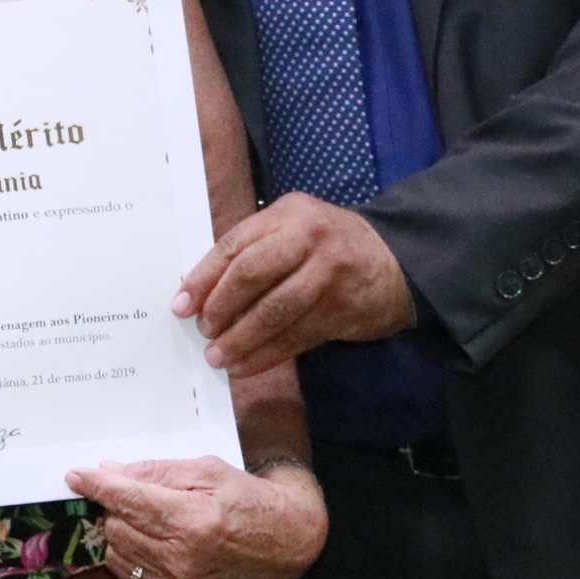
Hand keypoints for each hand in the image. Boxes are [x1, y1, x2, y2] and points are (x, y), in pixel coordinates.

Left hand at [66, 456, 325, 578]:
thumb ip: (156, 472)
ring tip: (155, 527)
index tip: (77, 475)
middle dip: (119, 509)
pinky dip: (136, 566)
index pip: (126, 500)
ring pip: (118, 558)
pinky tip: (160, 553)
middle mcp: (182, 561)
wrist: (286, 544)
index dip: (97, 485)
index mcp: (191, 521)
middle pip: (116, 529)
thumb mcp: (207, 470)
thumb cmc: (247, 500)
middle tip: (139, 500)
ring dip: (126, 538)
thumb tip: (110, 472)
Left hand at [173, 193, 413, 376]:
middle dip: (220, 307)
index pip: (235, 245)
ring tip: (218, 356)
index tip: (181, 304)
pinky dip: (266, 355)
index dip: (204, 278)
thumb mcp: (296, 227)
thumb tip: (204, 291)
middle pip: (251, 273)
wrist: (398, 261)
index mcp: (288, 213)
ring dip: (241, 338)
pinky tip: (246, 365)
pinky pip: (296, 337)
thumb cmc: (332, 245)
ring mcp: (327, 274)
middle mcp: (308, 238)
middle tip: (203, 329)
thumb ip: (258, 248)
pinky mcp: (341, 309)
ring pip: (274, 311)